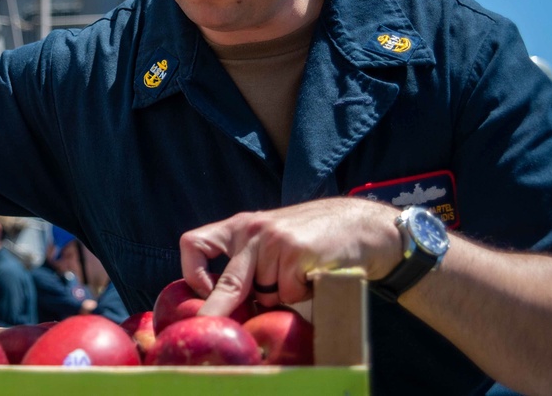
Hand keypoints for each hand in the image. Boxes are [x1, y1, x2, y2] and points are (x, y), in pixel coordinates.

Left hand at [179, 197, 401, 315]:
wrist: (358, 224)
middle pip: (228, 283)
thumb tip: (224, 307)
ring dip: (280, 296)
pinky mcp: (297, 253)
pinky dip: (301, 294)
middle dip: (218, 310)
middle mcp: (251, 230)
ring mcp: (274, 241)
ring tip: (298, 276)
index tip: (205, 292)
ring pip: (265, 294)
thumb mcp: (269, 240)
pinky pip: (290, 294)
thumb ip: (246, 264)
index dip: (192, 273)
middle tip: (209, 327)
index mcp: (238, 227)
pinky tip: (312, 275)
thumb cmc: (309, 238)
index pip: (194, 243)